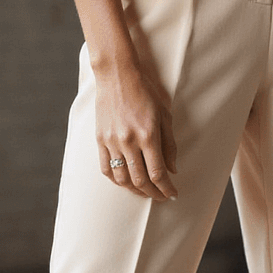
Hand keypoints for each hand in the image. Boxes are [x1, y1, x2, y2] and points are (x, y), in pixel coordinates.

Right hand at [94, 57, 177, 201]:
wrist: (117, 76)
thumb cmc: (145, 92)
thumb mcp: (164, 115)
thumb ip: (169, 144)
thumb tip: (172, 170)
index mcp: (148, 135)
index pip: (158, 173)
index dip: (166, 188)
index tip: (173, 194)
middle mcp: (129, 141)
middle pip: (141, 180)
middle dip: (153, 193)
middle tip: (161, 197)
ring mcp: (112, 142)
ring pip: (122, 178)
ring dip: (135, 190)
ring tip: (145, 191)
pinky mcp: (100, 140)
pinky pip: (106, 168)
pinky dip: (117, 180)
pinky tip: (125, 181)